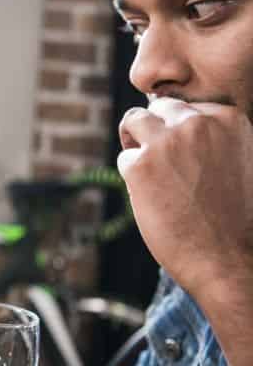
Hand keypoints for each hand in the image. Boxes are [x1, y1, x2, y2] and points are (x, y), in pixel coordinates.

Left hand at [117, 97, 252, 296]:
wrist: (232, 259)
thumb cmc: (238, 218)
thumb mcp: (241, 163)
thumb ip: (216, 140)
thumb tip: (180, 126)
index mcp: (229, 119)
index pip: (190, 107)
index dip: (181, 128)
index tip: (186, 152)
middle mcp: (198, 123)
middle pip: (161, 106)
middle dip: (156, 127)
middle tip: (158, 156)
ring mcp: (167, 141)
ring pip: (135, 120)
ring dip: (135, 139)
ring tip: (144, 166)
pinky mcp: (140, 165)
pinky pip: (124, 158)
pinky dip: (132, 175)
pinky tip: (149, 196)